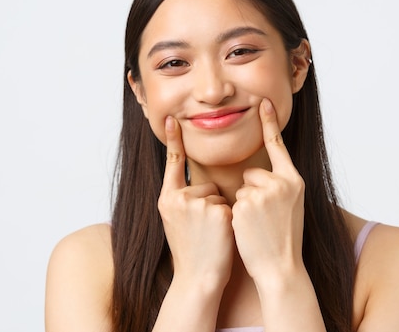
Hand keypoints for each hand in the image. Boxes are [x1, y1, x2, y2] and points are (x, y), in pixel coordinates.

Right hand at [158, 116, 233, 289]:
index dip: (173, 140)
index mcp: (167, 199)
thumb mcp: (175, 222)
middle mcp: (178, 199)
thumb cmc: (192, 251)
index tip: (171, 118)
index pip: (172, 164)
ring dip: (221, 212)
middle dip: (210, 204)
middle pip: (205, 185)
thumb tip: (199, 183)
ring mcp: (197, 205)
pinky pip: (231, 205)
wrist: (198, 279)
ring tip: (211, 236)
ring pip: (219, 196)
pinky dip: (230, 219)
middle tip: (203, 231)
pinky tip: (221, 237)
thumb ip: (183, 199)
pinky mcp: (216, 212)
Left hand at [232, 98, 305, 282]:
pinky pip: (233, 201)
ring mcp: (264, 193)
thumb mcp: (290, 206)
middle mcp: (282, 183)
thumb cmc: (283, 239)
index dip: (270, 123)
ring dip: (244, 205)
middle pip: (252, 173)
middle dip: (251, 192)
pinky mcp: (246, 204)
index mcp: (294, 181)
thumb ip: (278, 186)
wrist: (281, 268)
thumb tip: (256, 174)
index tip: (264, 101)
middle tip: (263, 217)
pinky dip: (236, 215)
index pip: (279, 147)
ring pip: (241, 188)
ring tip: (257, 225)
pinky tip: (249, 229)